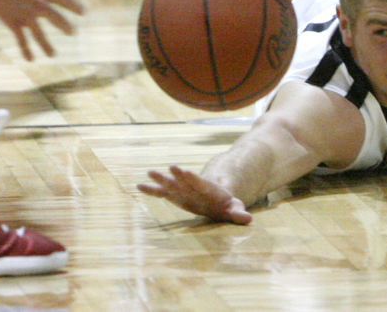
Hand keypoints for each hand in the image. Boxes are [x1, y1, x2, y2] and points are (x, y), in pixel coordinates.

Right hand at [0, 0, 83, 60]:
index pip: (67, 2)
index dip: (76, 7)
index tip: (83, 12)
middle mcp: (41, 6)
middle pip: (58, 20)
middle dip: (66, 27)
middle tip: (72, 32)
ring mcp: (28, 17)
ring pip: (40, 35)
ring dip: (47, 46)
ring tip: (53, 55)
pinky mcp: (14, 23)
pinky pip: (22, 40)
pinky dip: (26, 50)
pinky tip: (31, 59)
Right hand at [138, 165, 252, 224]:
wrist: (216, 196)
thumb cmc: (225, 203)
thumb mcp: (234, 208)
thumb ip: (238, 212)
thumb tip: (247, 219)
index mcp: (207, 189)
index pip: (199, 182)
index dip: (192, 177)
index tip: (184, 170)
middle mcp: (192, 187)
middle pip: (184, 180)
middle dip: (176, 175)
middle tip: (169, 167)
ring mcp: (182, 190)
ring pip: (170, 184)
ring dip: (161, 179)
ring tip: (149, 172)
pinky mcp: (175, 195)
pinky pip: (162, 193)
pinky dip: (151, 190)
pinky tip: (139, 186)